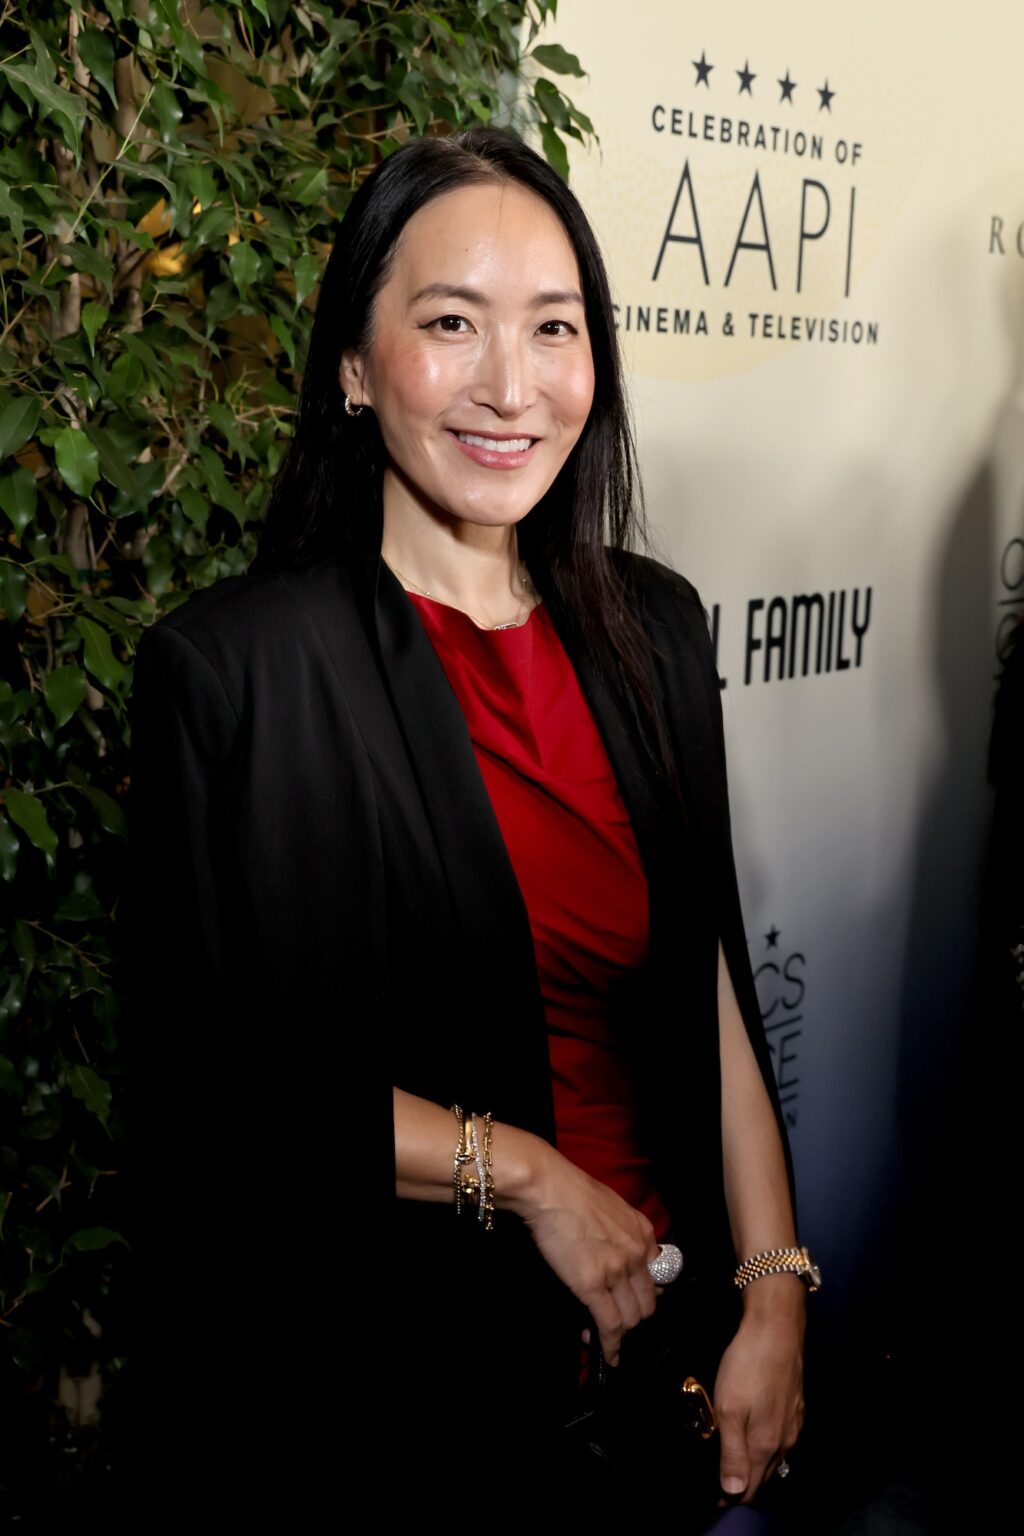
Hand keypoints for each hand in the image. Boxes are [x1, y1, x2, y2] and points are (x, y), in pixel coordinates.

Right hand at [512, 1144, 660, 1365]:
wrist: (549, 1188)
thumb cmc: (572, 1191)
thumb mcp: (612, 1206)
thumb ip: (623, 1232)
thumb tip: (617, 1253)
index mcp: (644, 1234)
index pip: (657, 1279)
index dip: (644, 1297)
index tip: (631, 1305)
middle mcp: (638, 1254)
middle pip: (647, 1303)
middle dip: (632, 1318)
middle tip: (614, 1323)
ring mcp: (617, 1271)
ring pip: (630, 1318)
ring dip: (619, 1333)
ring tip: (602, 1336)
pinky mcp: (593, 1285)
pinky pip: (609, 1325)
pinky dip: (610, 1345)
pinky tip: (608, 1354)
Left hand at [713, 1286, 805, 1505]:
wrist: (777, 1328)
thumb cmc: (748, 1366)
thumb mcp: (729, 1409)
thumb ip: (732, 1452)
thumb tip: (734, 1491)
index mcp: (766, 1445)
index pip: (750, 1487)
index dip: (731, 1494)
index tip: (714, 1494)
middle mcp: (784, 1440)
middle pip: (763, 1475)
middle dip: (743, 1482)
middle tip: (720, 1480)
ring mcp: (793, 1423)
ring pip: (774, 1456)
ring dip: (755, 1463)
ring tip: (735, 1459)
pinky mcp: (796, 1406)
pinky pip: (781, 1437)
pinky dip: (766, 1444)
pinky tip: (756, 1433)